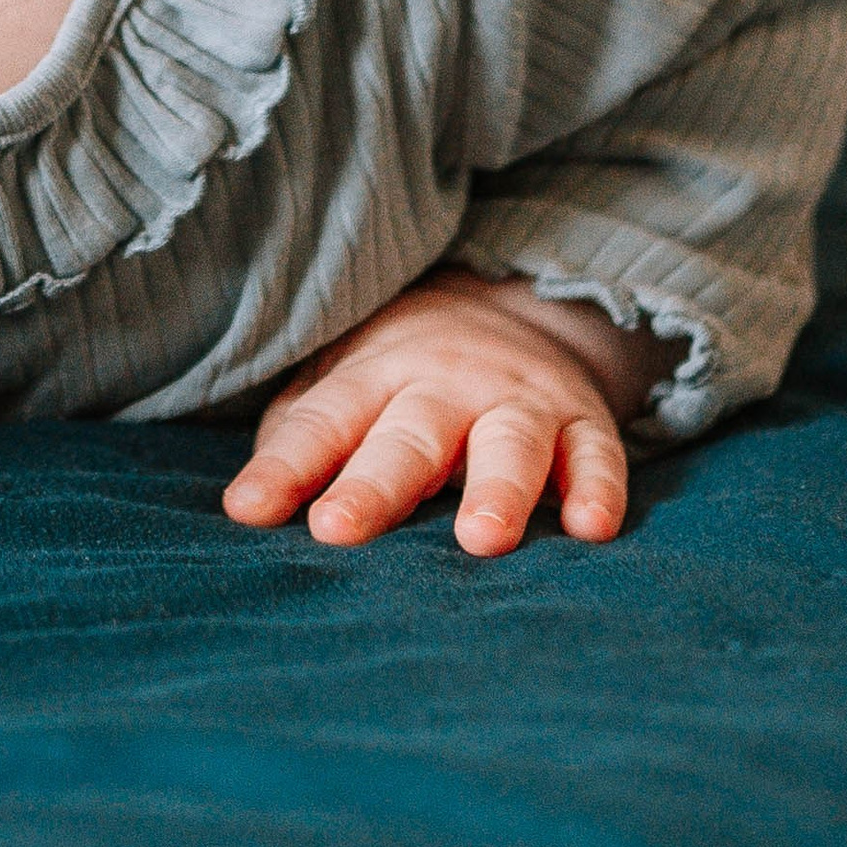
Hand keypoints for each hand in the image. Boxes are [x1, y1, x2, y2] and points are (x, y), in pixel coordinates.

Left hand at [223, 271, 674, 557]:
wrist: (512, 306)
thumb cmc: (402, 377)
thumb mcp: (342, 386)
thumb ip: (299, 440)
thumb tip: (247, 506)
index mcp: (373, 378)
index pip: (322, 424)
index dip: (285, 467)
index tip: (248, 511)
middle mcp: (445, 386)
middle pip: (407, 438)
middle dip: (375, 486)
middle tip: (338, 530)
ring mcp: (517, 402)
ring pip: (508, 445)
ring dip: (496, 490)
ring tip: (482, 541)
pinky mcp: (583, 422)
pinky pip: (597, 456)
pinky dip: (598, 489)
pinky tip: (590, 529)